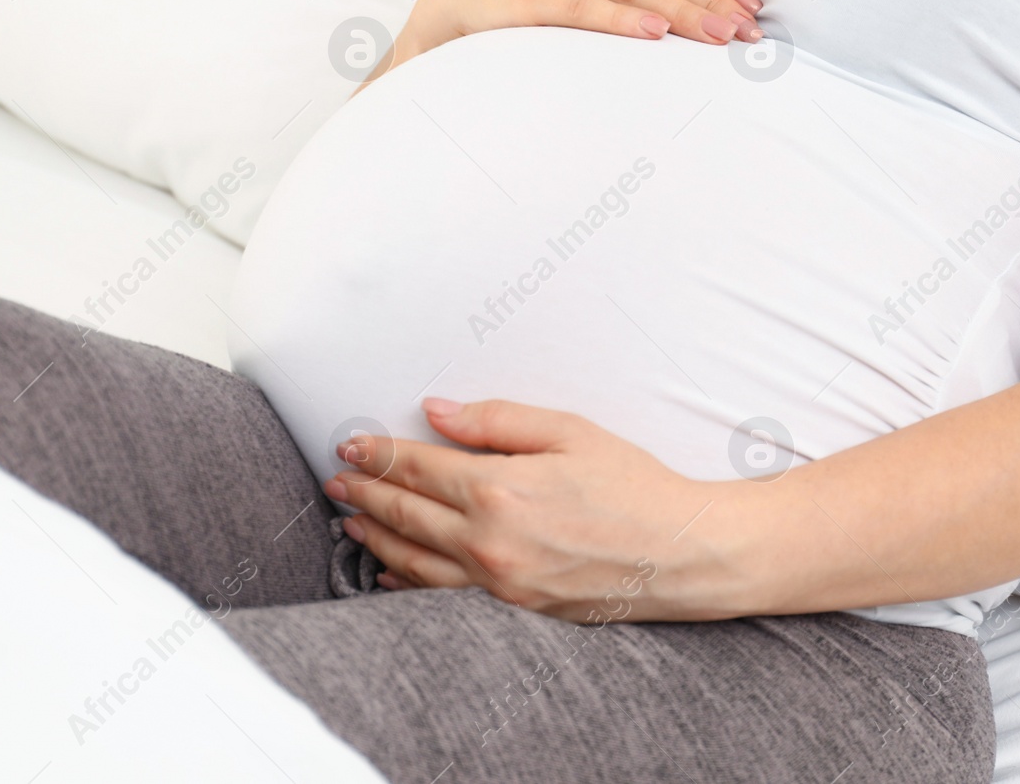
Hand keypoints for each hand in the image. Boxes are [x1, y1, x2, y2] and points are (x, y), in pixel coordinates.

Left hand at [322, 397, 749, 622]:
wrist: (682, 553)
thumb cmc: (634, 486)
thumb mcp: (570, 432)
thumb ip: (497, 421)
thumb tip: (438, 412)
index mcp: (499, 488)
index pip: (417, 467)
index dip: (378, 453)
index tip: (351, 443)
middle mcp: (489, 540)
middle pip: (406, 513)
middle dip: (366, 492)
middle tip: (338, 479)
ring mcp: (497, 581)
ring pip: (415, 560)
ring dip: (376, 537)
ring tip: (351, 520)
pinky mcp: (512, 608)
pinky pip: (443, 596)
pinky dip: (407, 584)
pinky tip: (389, 575)